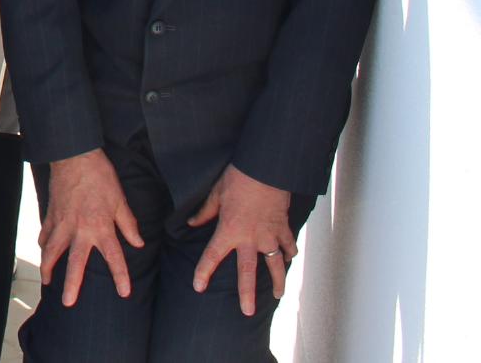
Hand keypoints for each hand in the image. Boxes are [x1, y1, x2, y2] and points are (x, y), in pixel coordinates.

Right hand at [39, 149, 143, 305]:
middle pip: (74, 262)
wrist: (73, 155)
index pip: (114, 258)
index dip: (120, 276)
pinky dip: (44, 244)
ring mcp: (62, 223)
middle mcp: (80, 230)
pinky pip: (46, 233)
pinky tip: (44, 251)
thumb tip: (138, 243)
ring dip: (49, 267)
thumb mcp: (120, 200)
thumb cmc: (100, 176)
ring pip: (52, 250)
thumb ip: (128, 224)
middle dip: (72, 284)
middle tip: (68, 303)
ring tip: (47, 282)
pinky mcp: (51, 214)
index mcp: (100, 227)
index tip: (124, 292)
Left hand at [189, 163, 295, 316]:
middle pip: (248, 272)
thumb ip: (204, 213)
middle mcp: (249, 238)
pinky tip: (288, 259)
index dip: (203, 272)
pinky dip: (289, 253)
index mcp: (228, 230)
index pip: (212, 256)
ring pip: (275, 265)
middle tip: (247, 312)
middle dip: (247, 294)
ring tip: (278, 296)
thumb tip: (191, 224)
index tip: (198, 287)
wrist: (265, 169)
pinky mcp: (283, 228)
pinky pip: (289, 246)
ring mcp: (269, 235)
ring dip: (278, 281)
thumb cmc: (237, 179)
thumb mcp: (215, 194)